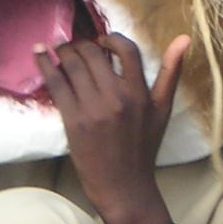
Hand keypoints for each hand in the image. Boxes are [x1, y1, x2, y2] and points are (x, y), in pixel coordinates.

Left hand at [35, 33, 189, 223]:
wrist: (123, 185)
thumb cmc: (143, 146)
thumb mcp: (162, 109)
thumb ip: (171, 72)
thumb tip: (184, 37)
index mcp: (140, 93)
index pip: (126, 49)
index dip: (111, 38)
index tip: (101, 40)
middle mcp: (116, 97)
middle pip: (93, 54)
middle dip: (81, 44)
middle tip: (74, 45)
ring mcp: (92, 108)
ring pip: (72, 65)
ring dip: (62, 51)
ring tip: (58, 48)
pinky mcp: (73, 120)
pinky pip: (55, 84)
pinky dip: (45, 66)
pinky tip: (38, 55)